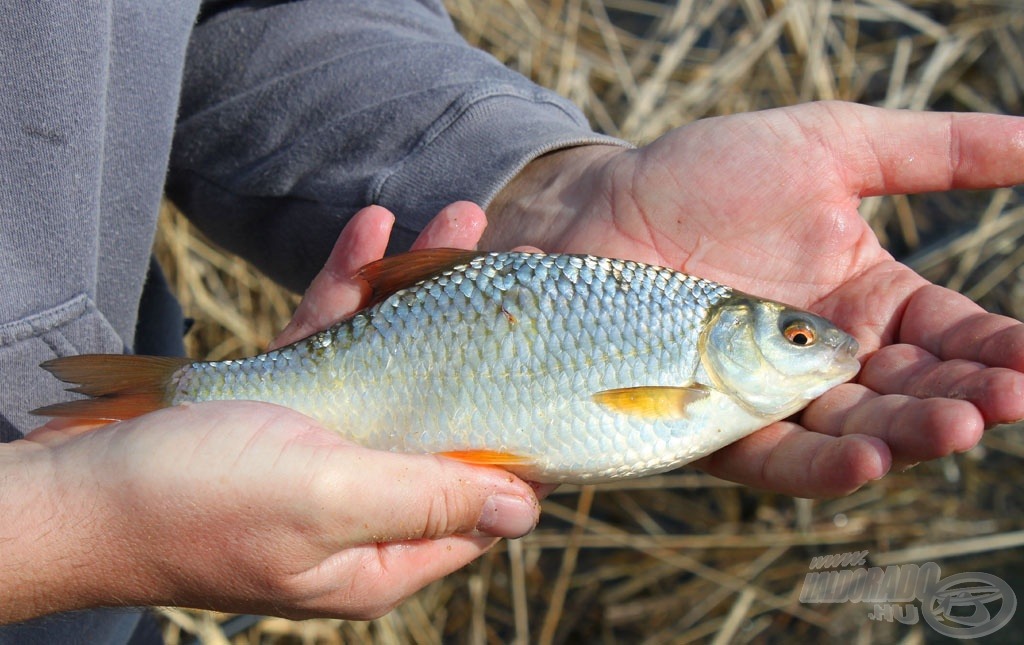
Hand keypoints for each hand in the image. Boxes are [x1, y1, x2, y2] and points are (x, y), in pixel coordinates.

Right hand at [1, 205, 538, 624]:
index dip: (519, 440)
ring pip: (395, 364)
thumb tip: (521, 511)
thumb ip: (428, 501)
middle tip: (520, 264)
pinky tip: (373, 230)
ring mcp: (325, 451)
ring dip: (421, 290)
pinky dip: (353, 288)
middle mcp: (363, 502)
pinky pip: (334, 341)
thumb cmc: (196, 505)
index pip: (480, 498)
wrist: (80, 487)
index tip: (555, 372)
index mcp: (385, 548)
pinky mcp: (284, 407)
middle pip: (443, 415)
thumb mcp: (327, 504)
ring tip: (461, 222)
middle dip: (481, 336)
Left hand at [484, 101, 1023, 496]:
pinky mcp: (714, 427)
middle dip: (961, 399)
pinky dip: (822, 463)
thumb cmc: (710, 175)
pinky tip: (868, 459)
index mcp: (868, 303)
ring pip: (854, 431)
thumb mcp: (831, 146)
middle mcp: (828, 361)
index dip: (995, 350)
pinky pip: (775, 456)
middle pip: (911, 392)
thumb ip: (935, 151)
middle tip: (1003, 401)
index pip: (949, 336)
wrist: (604, 206)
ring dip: (906, 436)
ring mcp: (772, 399)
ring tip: (953, 429)